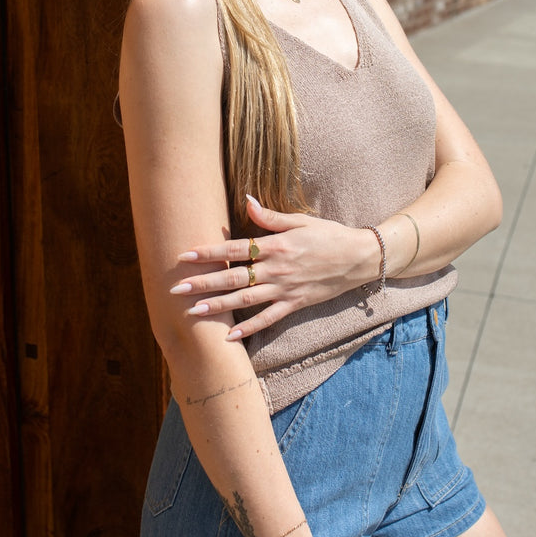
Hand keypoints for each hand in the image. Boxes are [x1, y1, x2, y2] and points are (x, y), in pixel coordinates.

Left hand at [170, 195, 377, 338]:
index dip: (209, 252)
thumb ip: (270, 216)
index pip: (235, 249)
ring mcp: (284, 289)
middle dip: (203, 283)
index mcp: (276, 245)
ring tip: (193, 313)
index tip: (185, 256)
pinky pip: (267, 319)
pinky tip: (228, 336)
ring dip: (218, 307)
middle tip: (176, 289)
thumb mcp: (300, 220)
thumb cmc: (329, 235)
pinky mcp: (294, 304)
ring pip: (245, 300)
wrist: (359, 258)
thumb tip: (246, 200)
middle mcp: (276, 269)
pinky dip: (248, 329)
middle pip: (233, 277)